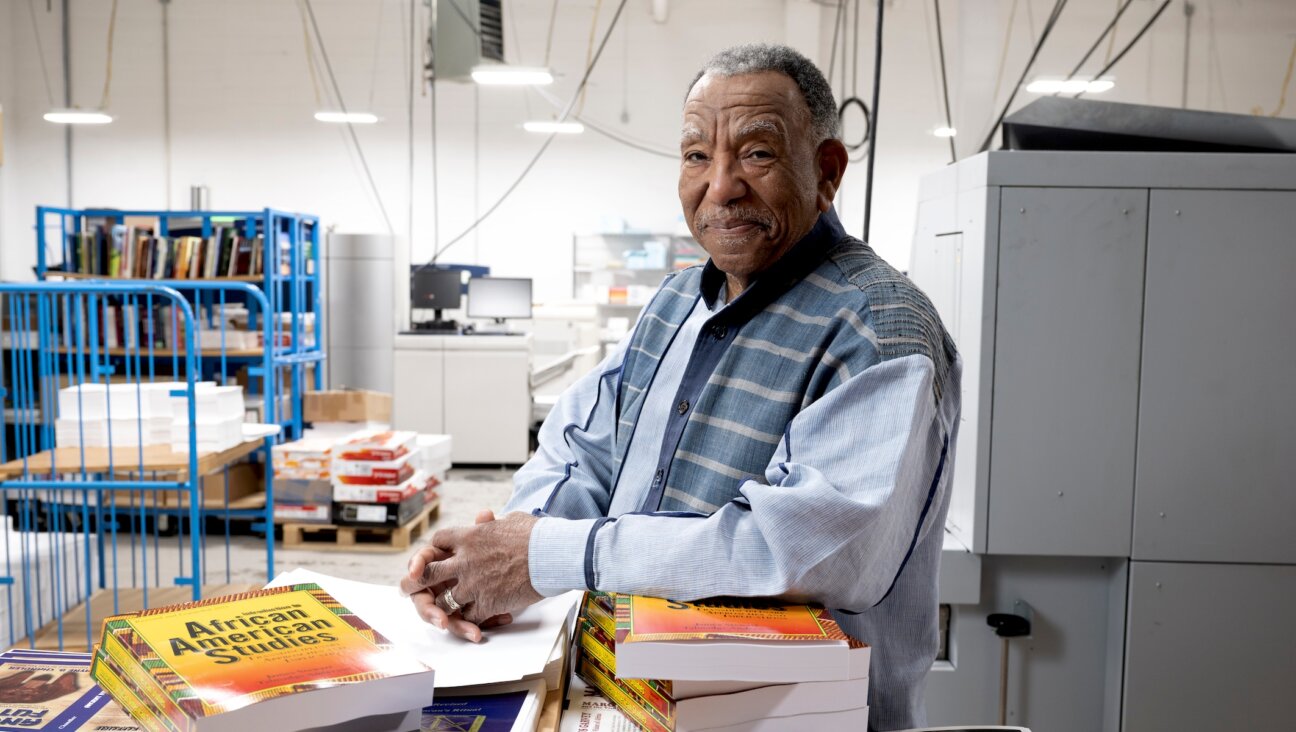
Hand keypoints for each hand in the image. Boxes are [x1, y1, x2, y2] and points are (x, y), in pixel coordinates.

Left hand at [401, 510, 541, 638]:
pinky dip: (466, 622)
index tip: (431, 556)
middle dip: (415, 582)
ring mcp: (473, 584)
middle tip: (406, 588)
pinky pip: (467, 617)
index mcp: (470, 537)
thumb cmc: (537, 535)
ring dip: (442, 607)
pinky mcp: (487, 603)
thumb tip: (493, 519)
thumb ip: (495, 523)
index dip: (432, 549)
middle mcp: (465, 560)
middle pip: (428, 573)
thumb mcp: (512, 520)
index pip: (439, 540)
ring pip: (444, 600)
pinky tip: (468, 623)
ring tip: (437, 615)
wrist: (551, 555)